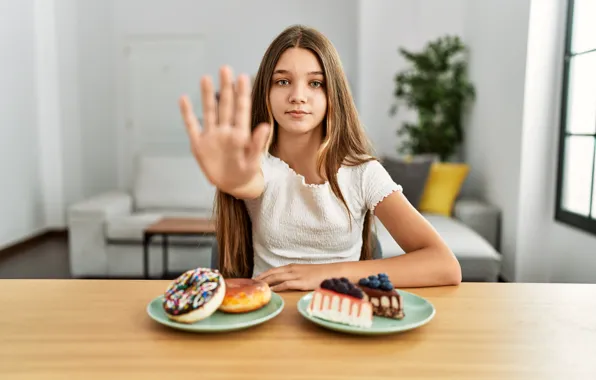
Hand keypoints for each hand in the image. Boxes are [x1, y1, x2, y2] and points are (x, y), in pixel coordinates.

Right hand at [179, 66, 270, 192]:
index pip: (241, 109)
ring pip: (209, 112)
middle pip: (225, 105)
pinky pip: (192, 126)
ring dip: (207, 96)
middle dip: (225, 87)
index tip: (242, 77)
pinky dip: (187, 114)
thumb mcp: (253, 160)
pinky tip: (184, 99)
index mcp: (240, 134)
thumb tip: (265, 126)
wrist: (233, 185)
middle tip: (225, 68)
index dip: (241, 93)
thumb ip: (257, 144)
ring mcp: (212, 136)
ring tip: (206, 78)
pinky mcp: (199, 144)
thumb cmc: (247, 172)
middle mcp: (225, 131)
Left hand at [255, 263, 343, 291]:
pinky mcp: (301, 282)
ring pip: (276, 277)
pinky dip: (277, 287)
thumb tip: (285, 283)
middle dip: (260, 278)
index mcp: (292, 267)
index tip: (254, 279)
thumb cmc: (320, 274)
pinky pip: (286, 284)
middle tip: (250, 284)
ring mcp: (297, 275)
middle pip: (272, 273)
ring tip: (256, 287)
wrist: (333, 272)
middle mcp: (292, 269)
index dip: (263, 274)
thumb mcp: (305, 273)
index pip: (273, 270)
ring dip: (265, 282)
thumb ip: (295, 276)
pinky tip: (270, 291)